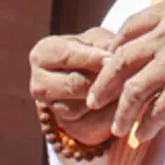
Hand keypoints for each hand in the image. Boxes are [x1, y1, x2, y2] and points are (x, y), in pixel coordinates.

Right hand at [29, 28, 117, 146]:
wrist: (94, 75)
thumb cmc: (95, 49)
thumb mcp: (97, 39)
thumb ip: (102, 45)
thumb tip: (113, 57)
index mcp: (43, 54)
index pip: (66, 55)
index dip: (91, 58)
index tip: (112, 58)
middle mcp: (39, 83)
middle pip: (72, 84)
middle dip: (100, 80)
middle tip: (124, 75)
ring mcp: (50, 107)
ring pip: (79, 107)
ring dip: (105, 98)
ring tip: (126, 88)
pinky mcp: (67, 125)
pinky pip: (88, 123)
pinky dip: (108, 114)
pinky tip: (122, 104)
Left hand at [86, 0, 164, 143]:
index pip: (130, 28)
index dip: (115, 49)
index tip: (110, 63)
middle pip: (121, 59)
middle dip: (104, 82)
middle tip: (96, 99)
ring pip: (132, 89)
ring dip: (121, 112)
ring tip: (117, 128)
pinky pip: (156, 112)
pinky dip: (146, 126)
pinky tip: (144, 135)